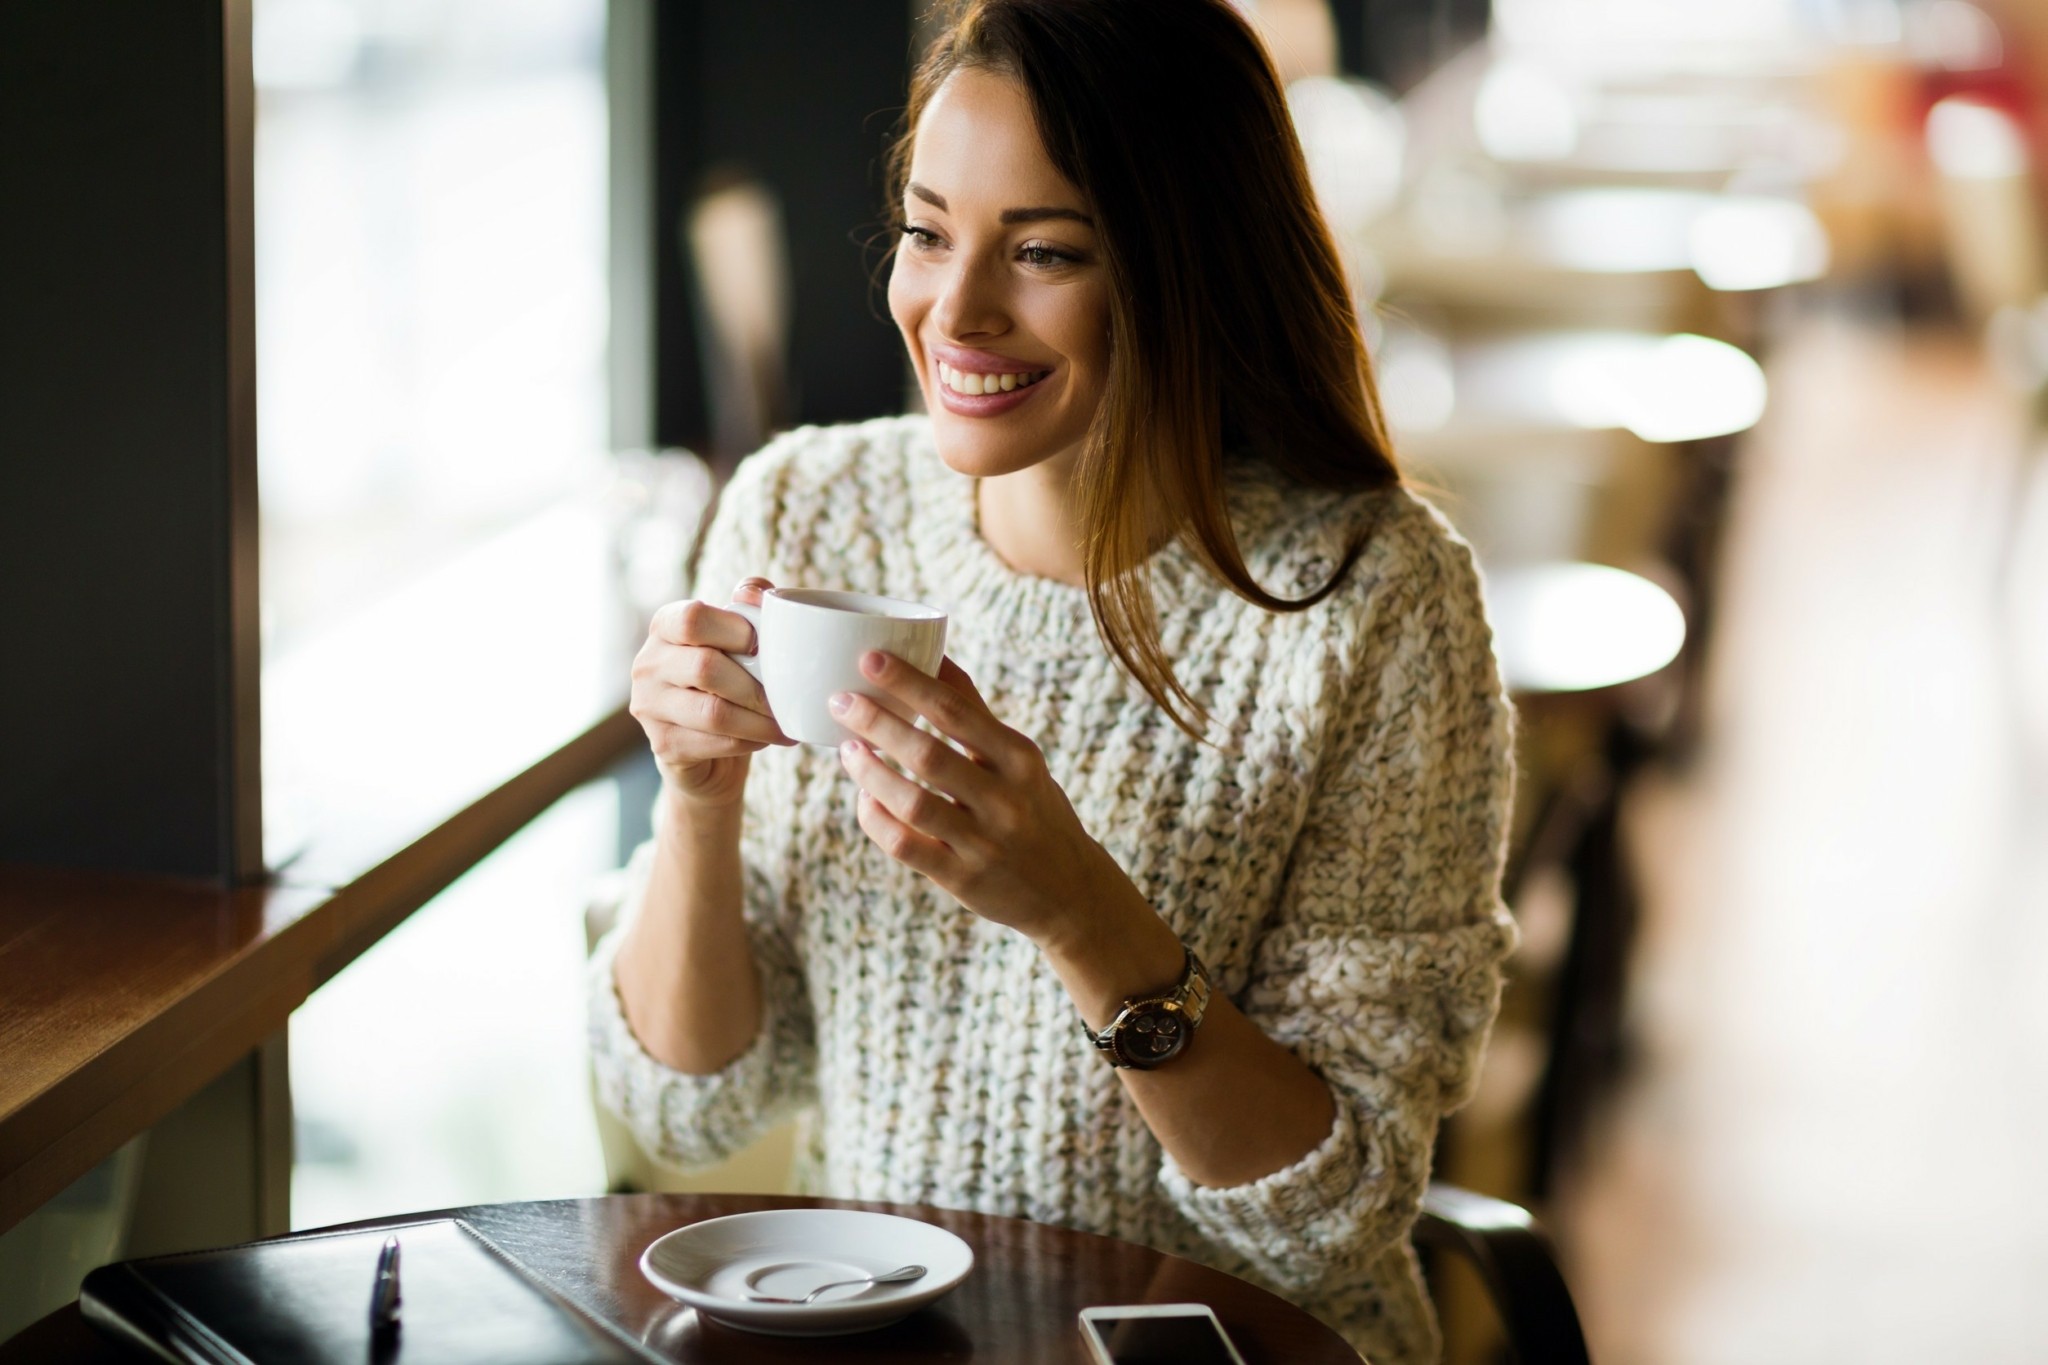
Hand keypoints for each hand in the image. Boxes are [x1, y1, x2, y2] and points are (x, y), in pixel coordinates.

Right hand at [629, 578, 793, 809]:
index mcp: (665, 625)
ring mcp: (649, 706)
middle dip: (755, 685)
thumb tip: (755, 593)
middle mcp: (648, 663)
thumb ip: (750, 604)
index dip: (736, 631)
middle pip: (704, 668)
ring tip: (785, 722)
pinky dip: (751, 740)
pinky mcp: (663, 744)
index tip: (764, 646)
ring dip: (759, 720)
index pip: (692, 619)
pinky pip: (716, 742)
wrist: (707, 745)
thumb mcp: (739, 636)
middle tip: (786, 695)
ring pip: (713, 712)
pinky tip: (769, 737)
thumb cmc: (728, 678)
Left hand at [830, 651, 1125, 945]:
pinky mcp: (962, 879)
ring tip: (847, 748)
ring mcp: (984, 843)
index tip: (869, 658)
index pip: (957, 711)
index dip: (910, 683)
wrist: (1070, 893)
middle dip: (878, 723)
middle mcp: (1005, 799)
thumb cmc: (1033, 809)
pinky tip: (863, 798)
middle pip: (928, 754)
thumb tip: (935, 652)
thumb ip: (976, 713)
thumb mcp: (1020, 759)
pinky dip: (877, 819)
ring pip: (913, 803)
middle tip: (840, 700)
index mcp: (1019, 758)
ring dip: (871, 773)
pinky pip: (906, 846)